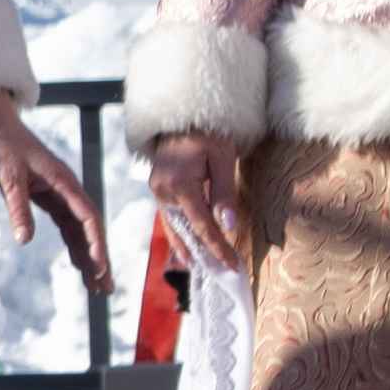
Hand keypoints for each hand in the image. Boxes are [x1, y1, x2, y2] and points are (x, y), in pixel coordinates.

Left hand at [0, 91, 108, 291]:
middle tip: (105, 289)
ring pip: (81, 231)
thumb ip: (17, 208)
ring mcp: (62, 194)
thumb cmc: (3, 147)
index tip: (98, 266)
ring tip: (96, 287)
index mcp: (64, 182)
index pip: (87, 217)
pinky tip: (80, 265)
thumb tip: (23, 240)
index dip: (94, 242)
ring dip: (89, 257)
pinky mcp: (51, 197)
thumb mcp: (7, 179)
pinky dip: (75, 245)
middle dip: (99, 258)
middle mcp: (69, 190)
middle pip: (90, 228)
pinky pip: (68, 226)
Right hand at [145, 126, 247, 277]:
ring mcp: (157, 190)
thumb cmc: (207, 132)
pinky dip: (178, 232)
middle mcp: (163, 191)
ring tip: (198, 267)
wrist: (181, 115)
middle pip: (184, 230)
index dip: (218, 247)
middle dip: (202, 253)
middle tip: (219, 273)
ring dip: (186, 247)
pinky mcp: (158, 188)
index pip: (202, 225)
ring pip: (173, 226)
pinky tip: (184, 245)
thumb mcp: (222, 158)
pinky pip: (169, 216)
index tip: (232, 265)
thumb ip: (224, 193)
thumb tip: (229, 226)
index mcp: (179, 184)